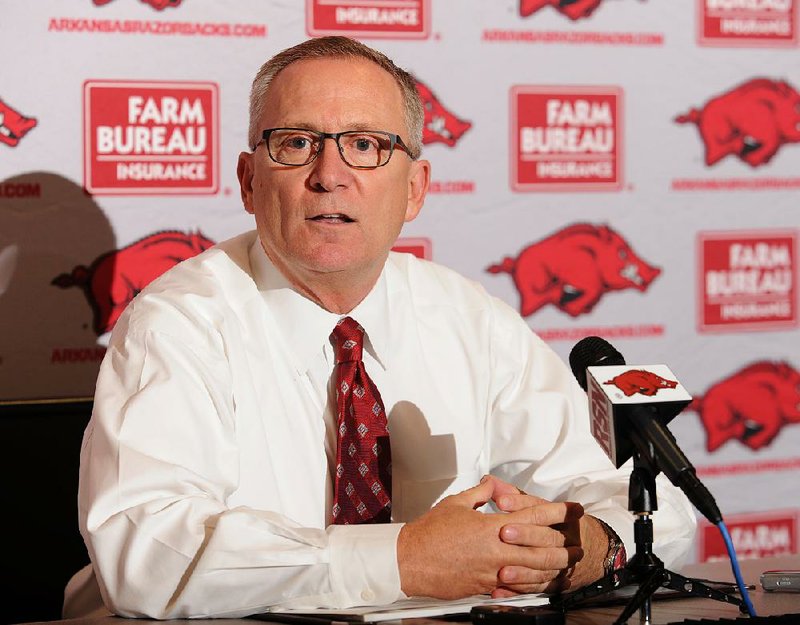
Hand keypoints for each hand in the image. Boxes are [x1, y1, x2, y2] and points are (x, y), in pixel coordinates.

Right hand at [396, 477, 581, 598]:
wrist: (410, 561)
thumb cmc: (429, 534)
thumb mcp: (456, 504)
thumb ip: (480, 494)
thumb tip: (492, 485)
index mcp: (491, 525)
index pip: (533, 515)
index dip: (557, 511)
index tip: (572, 509)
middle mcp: (497, 549)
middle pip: (542, 547)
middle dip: (563, 544)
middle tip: (576, 543)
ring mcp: (493, 571)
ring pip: (533, 570)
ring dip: (554, 567)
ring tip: (566, 564)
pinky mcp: (485, 587)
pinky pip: (515, 587)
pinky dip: (530, 583)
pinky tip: (539, 581)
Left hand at [491, 479, 607, 596]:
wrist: (590, 550)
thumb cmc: (555, 525)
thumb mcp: (540, 507)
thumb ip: (514, 497)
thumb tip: (490, 482)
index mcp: (562, 516)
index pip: (540, 507)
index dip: (519, 503)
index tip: (500, 502)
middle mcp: (565, 537)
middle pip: (546, 536)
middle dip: (525, 534)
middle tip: (504, 533)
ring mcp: (564, 561)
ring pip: (545, 565)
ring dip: (522, 570)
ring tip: (502, 571)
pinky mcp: (556, 580)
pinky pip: (539, 587)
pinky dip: (519, 590)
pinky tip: (501, 589)